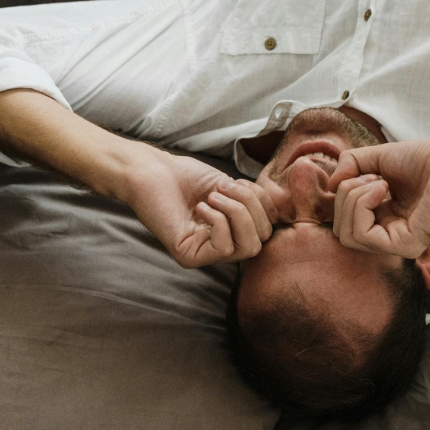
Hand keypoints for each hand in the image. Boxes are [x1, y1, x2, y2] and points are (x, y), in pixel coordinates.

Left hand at [122, 150, 277, 267]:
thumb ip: (255, 201)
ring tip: (213, 197)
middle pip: (262, 239)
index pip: (267, 228)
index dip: (263, 203)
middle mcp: (222, 246)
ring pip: (249, 247)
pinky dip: (218, 221)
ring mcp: (206, 255)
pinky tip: (200, 207)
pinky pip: (225, 248)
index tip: (240, 183)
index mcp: (233, 230)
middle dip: (251, 206)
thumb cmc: (186, 176)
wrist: (150, 171)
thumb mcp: (231, 186)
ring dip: (237, 213)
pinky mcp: (190, 258)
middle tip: (223, 188)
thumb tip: (279, 213)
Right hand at [328, 133, 429, 257]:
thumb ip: (348, 167)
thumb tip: (330, 185)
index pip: (343, 222)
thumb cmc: (426, 159)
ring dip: (353, 199)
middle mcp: (389, 236)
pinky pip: (363, 235)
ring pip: (347, 235)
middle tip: (372, 176)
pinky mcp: (405, 247)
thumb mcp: (375, 158)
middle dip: (345, 196)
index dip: (342, 194)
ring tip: (379, 182)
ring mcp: (397, 245)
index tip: (364, 172)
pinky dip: (363, 205)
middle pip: (340, 230)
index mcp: (383, 220)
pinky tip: (383, 188)